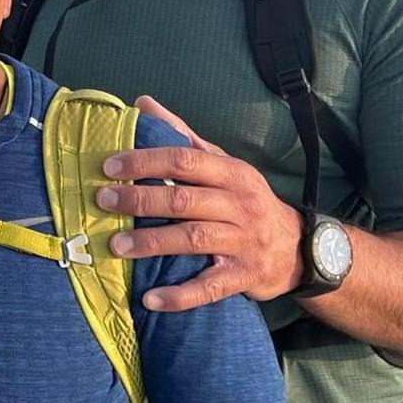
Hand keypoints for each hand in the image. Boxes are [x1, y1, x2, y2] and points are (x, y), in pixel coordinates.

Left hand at [97, 95, 305, 311]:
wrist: (299, 249)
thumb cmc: (246, 200)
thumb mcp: (223, 164)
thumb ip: (182, 136)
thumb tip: (142, 102)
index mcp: (232, 173)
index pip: (185, 160)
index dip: (146, 161)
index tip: (110, 167)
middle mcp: (241, 205)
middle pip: (185, 199)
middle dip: (141, 200)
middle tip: (104, 202)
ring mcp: (244, 243)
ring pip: (193, 239)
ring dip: (152, 243)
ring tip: (116, 246)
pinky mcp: (244, 277)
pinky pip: (210, 288)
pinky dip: (180, 296)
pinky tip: (151, 300)